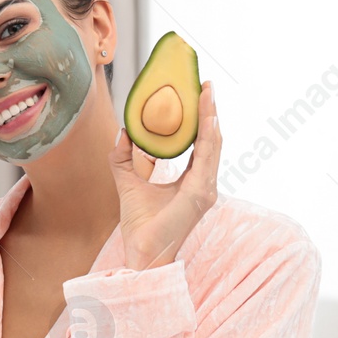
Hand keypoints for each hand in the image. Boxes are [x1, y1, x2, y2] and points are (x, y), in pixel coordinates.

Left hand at [110, 79, 221, 269]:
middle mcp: (203, 183)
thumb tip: (124, 130)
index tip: (199, 94)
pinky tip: (206, 117)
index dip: (202, 118)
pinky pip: (207, 157)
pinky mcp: (200, 194)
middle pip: (211, 139)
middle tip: (206, 84)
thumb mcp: (128, 181)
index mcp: (192, 181)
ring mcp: (205, 189)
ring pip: (213, 144)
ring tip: (207, 93)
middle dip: (210, 111)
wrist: (141, 252)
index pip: (201, 143)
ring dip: (211, 117)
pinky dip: (207, 135)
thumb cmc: (140, 225)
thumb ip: (124, 156)